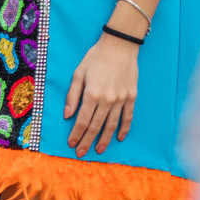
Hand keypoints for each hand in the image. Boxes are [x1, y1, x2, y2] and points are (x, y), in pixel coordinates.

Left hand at [64, 37, 137, 156]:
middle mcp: (107, 100)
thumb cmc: (96, 57)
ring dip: (104, 139)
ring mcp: (121, 99)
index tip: (71, 143)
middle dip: (87, 141)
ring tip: (99, 150)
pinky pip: (128, 117)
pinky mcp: (132, 97)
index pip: (82, 120)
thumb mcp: (79, 73)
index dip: (76, 134)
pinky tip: (119, 138)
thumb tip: (67, 114)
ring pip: (112, 125)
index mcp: (92, 94)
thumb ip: (72, 95)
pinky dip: (124, 129)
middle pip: (95, 126)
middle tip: (81, 153)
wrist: (120, 45)